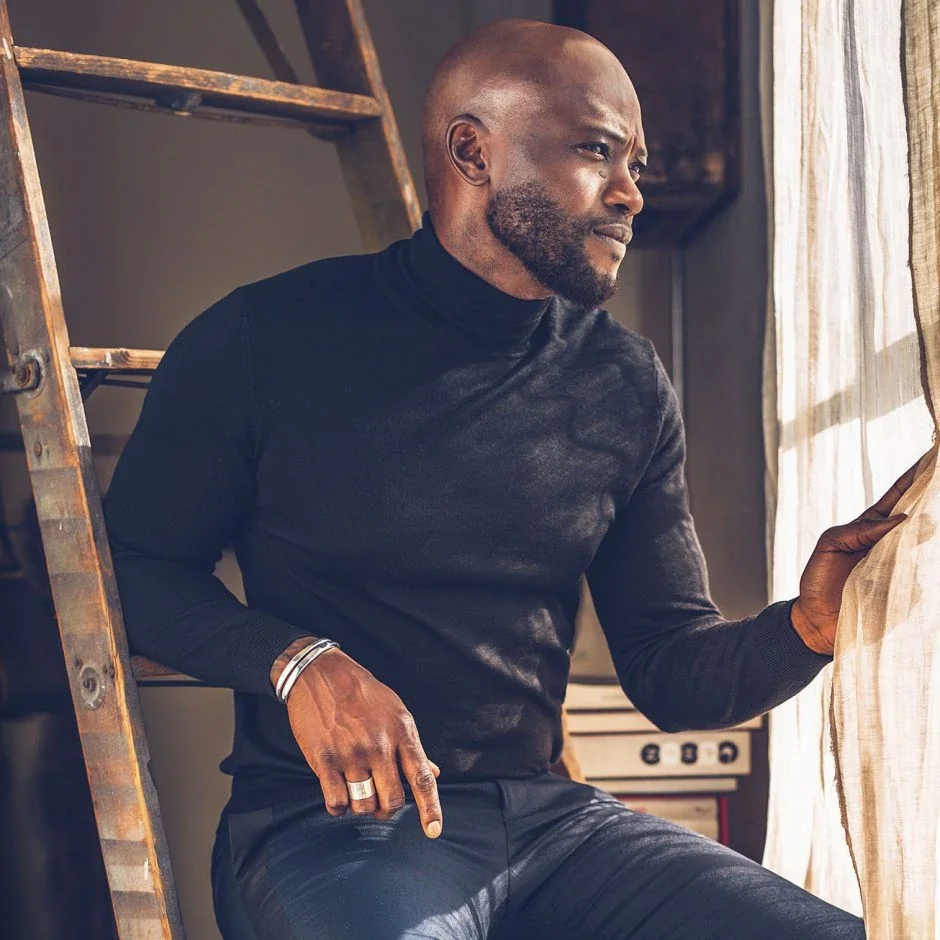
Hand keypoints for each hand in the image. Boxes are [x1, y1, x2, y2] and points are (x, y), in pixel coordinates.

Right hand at [271, 640, 441, 836]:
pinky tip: (338, 793)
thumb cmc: (363, 693)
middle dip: (388, 809)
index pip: (422, 778)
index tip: (433, 831)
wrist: (320, 673)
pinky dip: (339, 806)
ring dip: (362, 806)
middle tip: (382, 803)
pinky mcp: (324, 760)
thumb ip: (413, 747)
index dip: (430, 808)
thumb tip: (435, 773)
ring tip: (357, 790)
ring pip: (364, 805)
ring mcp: (351, 754)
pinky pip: (336, 802)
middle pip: (393, 800)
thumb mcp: (396, 712)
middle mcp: (379, 745)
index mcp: (402, 731)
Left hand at [791, 455, 925, 654]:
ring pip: (929, 543)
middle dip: (935, 496)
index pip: (900, 496)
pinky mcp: (908, 591)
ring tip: (938, 510)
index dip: (917, 476)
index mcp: (874, 527)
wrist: (816, 620)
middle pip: (923, 514)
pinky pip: (925, 577)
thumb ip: (859, 530)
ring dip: (935, 528)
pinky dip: (929, 565)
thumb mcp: (830, 545)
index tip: (934, 454)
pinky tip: (931, 551)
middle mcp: (893, 543)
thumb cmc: (819, 579)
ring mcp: (903, 566)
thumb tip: (900, 519)